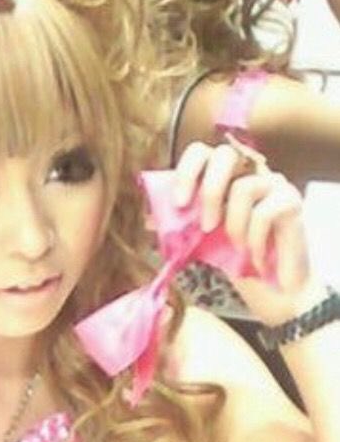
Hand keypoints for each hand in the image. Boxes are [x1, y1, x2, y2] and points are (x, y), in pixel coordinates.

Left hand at [173, 140, 320, 325]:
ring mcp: (271, 183)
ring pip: (244, 187)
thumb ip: (176, 227)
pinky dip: (255, 238)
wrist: (268, 288)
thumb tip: (149, 218)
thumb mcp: (196, 242)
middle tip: (205, 227)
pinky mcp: (292, 201)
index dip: (186, 172)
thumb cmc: (232, 259)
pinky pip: (266, 211)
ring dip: (234, 224)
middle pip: (225, 154)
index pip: (200, 153)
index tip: (179, 204)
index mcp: (220, 178)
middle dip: (210, 191)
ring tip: (237, 246)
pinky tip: (255, 254)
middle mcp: (246, 172)